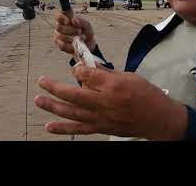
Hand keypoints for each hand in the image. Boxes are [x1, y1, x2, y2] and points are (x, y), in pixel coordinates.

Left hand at [34, 63, 187, 139]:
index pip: (87, 75)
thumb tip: (88, 69)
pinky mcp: (101, 128)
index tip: (77, 67)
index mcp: (112, 86)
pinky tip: (49, 126)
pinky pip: (79, 129)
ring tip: (38, 101)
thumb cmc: (146, 94)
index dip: (79, 69)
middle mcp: (104, 103)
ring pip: (72, 113)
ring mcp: (101, 118)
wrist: (158, 118)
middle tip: (41, 82)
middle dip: (55, 87)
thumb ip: (106, 74)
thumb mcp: (129, 76)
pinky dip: (63, 129)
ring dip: (53, 107)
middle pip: (74, 94)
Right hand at [54, 13, 95, 54]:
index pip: (58, 16)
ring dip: (71, 38)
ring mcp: (58, 36)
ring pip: (60, 36)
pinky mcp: (59, 45)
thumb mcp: (87, 26)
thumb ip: (82, 22)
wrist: (89, 45)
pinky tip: (75, 44)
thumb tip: (73, 19)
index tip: (68, 21)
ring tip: (80, 38)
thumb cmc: (86, 33)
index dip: (62, 18)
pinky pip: (62, 45)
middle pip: (58, 27)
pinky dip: (70, 45)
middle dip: (70, 30)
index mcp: (65, 20)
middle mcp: (60, 27)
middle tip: (79, 31)